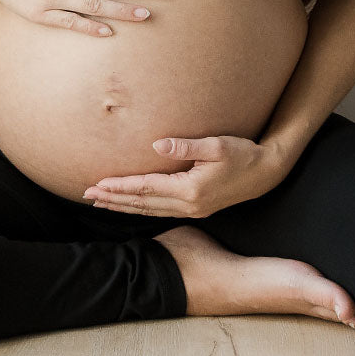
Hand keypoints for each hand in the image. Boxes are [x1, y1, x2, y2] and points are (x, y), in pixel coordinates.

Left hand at [82, 134, 292, 218]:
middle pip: (142, 204)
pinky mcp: (196, 208)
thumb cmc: (243, 154)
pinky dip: (141, 208)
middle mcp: (188, 205)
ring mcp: (192, 209)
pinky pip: (160, 210)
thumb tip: (156, 145)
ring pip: (149, 210)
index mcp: (190, 190)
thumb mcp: (217, 145)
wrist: (267, 173)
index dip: (120, 186)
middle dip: (114, 199)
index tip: (97, 185)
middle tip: (87, 196)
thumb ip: (186, 145)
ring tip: (102, 201)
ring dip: (124, 205)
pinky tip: (131, 204)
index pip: (146, 189)